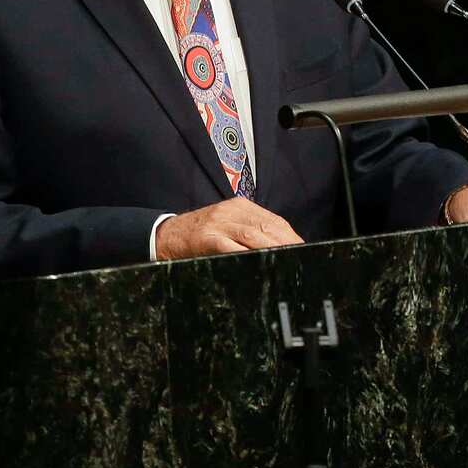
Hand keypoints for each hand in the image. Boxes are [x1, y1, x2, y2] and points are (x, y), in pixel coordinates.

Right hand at [154, 197, 304, 258]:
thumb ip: (249, 232)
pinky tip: (258, 261)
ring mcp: (218, 223)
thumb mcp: (226, 225)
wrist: (164, 235)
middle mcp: (231, 211)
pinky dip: (246, 254)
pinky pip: (230, 246)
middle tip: (302, 257)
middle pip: (268, 227)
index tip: (304, 249)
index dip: (291, 236)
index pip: (274, 221)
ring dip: (273, 249)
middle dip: (288, 244)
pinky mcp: (206, 237)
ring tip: (287, 260)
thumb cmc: (198, 235)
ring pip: (253, 235)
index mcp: (239, 206)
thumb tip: (279, 247)